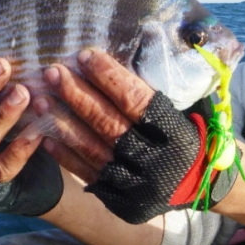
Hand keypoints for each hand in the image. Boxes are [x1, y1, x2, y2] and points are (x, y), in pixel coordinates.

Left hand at [51, 50, 240, 223]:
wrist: (203, 182)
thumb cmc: (190, 133)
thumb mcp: (188, 107)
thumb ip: (159, 85)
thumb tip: (137, 42)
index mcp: (175, 133)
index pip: (136, 100)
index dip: (109, 77)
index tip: (85, 55)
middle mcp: (156, 161)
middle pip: (109, 123)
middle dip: (78, 95)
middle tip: (53, 72)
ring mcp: (138, 185)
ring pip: (93, 149)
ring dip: (64, 122)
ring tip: (41, 99)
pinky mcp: (123, 202)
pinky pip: (88, 175)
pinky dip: (66, 155)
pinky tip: (46, 135)